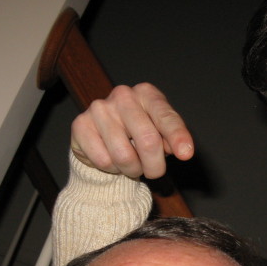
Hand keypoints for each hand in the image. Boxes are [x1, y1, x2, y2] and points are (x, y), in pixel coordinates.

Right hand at [70, 83, 193, 178]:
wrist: (103, 139)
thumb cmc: (139, 135)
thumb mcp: (161, 134)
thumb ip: (172, 140)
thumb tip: (183, 150)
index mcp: (147, 94)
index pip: (166, 117)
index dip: (177, 137)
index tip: (186, 154)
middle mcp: (123, 95)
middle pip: (148, 141)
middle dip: (155, 166)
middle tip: (153, 171)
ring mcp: (99, 108)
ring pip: (124, 156)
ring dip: (132, 170)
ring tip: (131, 164)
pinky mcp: (80, 124)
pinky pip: (103, 160)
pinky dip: (112, 169)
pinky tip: (112, 159)